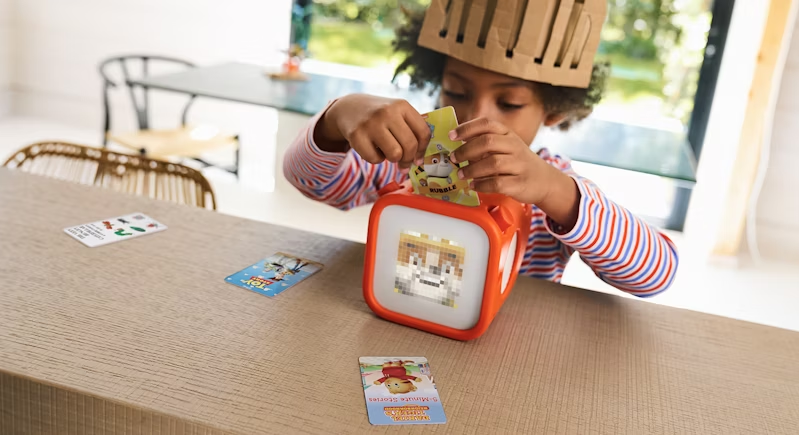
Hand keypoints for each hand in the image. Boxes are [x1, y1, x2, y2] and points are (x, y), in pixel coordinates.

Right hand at [315, 94, 430, 167]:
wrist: (349, 108)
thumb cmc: (380, 116)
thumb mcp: (397, 113)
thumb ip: (412, 130)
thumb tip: (418, 160)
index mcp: (402, 105)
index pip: (423, 132)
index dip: (422, 150)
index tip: (418, 159)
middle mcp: (387, 112)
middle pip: (410, 146)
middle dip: (408, 159)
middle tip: (403, 164)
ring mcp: (371, 123)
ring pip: (394, 154)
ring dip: (392, 158)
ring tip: (387, 151)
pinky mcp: (356, 135)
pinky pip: (375, 159)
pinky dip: (376, 159)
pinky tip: (372, 149)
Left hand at [449, 118, 580, 228]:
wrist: (544, 180)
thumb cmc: (518, 162)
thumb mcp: (506, 146)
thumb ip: (485, 143)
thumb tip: (456, 144)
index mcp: (508, 134)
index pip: (487, 124)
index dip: (467, 128)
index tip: (451, 136)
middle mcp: (515, 146)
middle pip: (487, 142)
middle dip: (466, 150)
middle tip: (453, 158)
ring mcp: (519, 165)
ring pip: (492, 163)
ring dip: (472, 169)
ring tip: (461, 175)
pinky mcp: (520, 183)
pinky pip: (498, 183)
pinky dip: (482, 185)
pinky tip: (474, 185)